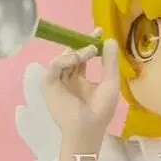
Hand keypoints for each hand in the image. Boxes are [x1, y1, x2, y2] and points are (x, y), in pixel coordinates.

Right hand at [43, 29, 120, 144]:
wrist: (87, 128)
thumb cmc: (100, 111)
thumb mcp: (110, 83)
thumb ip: (110, 62)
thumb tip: (110, 40)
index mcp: (80, 79)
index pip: (82, 57)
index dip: (88, 44)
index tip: (99, 32)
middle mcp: (67, 79)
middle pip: (71, 55)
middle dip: (81, 44)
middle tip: (94, 37)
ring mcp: (58, 82)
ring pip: (62, 59)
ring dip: (76, 52)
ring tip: (89, 52)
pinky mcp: (49, 85)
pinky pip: (53, 67)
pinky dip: (64, 60)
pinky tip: (75, 59)